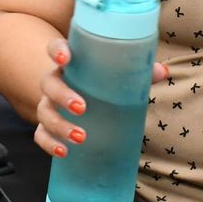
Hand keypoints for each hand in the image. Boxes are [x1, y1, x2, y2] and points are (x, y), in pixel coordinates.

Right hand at [31, 38, 169, 159]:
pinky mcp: (47, 126)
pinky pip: (41, 135)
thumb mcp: (117, 76)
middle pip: (49, 84)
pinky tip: (64, 152)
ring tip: (80, 137)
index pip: (56, 48)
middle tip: (82, 108)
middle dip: (62, 96)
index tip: (66, 58)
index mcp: (70, 64)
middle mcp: (55, 82)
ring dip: (59, 125)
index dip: (58, 51)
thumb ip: (138, 72)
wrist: (84, 102)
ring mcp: (48, 105)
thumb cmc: (101, 84)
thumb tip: (162, 71)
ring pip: (44, 112)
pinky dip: (49, 144)